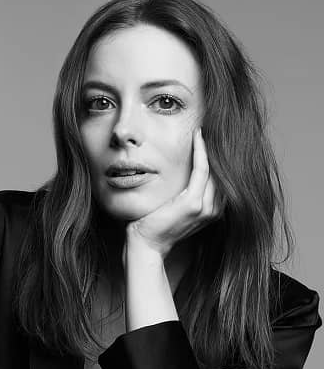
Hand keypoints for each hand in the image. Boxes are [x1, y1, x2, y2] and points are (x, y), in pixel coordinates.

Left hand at [125, 127, 221, 259]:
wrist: (147, 244)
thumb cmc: (157, 224)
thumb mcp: (176, 207)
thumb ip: (187, 193)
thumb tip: (185, 172)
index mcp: (212, 210)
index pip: (220, 177)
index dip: (217, 155)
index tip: (210, 135)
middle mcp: (214, 209)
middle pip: (221, 170)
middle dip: (217, 147)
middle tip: (212, 124)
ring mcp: (206, 207)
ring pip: (215, 167)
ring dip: (210, 145)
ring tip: (205, 126)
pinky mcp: (193, 203)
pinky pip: (202, 169)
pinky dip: (201, 150)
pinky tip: (198, 135)